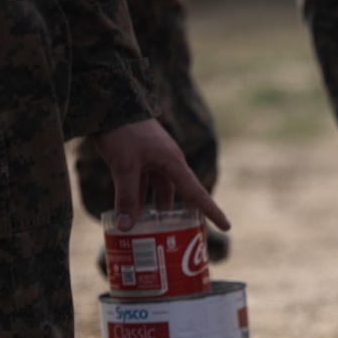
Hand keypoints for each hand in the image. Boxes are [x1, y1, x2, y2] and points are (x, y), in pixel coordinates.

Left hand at [92, 119, 229, 231]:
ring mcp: (154, 159)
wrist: (110, 104)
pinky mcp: (140, 157)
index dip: (212, 211)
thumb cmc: (123, 132)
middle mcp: (169, 163)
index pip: (197, 193)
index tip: (227, 226)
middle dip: (182, 214)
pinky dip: (139, 196)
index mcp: (174, 163)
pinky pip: (144, 182)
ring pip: (160, 189)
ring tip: (150, 228)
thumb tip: (126, 227)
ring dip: (155, 207)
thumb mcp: (125, 166)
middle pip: (181, 193)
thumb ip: (127, 197)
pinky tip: (129, 210)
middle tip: (184, 234)